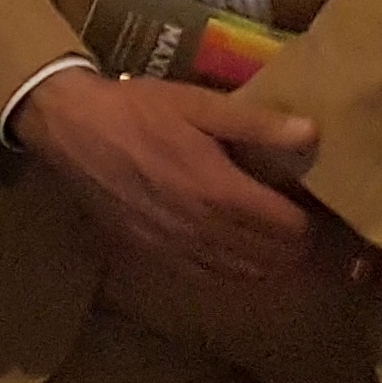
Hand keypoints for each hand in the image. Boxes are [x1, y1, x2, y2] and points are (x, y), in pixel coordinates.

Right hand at [17, 75, 332, 284]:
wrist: (70, 128)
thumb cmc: (136, 110)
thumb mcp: (198, 104)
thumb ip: (256, 124)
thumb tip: (311, 134)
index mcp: (222, 192)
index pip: (290, 229)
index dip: (308, 220)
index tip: (304, 202)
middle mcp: (204, 230)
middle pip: (274, 258)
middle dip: (293, 244)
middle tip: (292, 221)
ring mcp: (177, 246)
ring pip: (244, 274)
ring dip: (265, 261)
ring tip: (267, 238)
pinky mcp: (154, 252)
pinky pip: (207, 278)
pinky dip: (230, 271)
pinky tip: (229, 251)